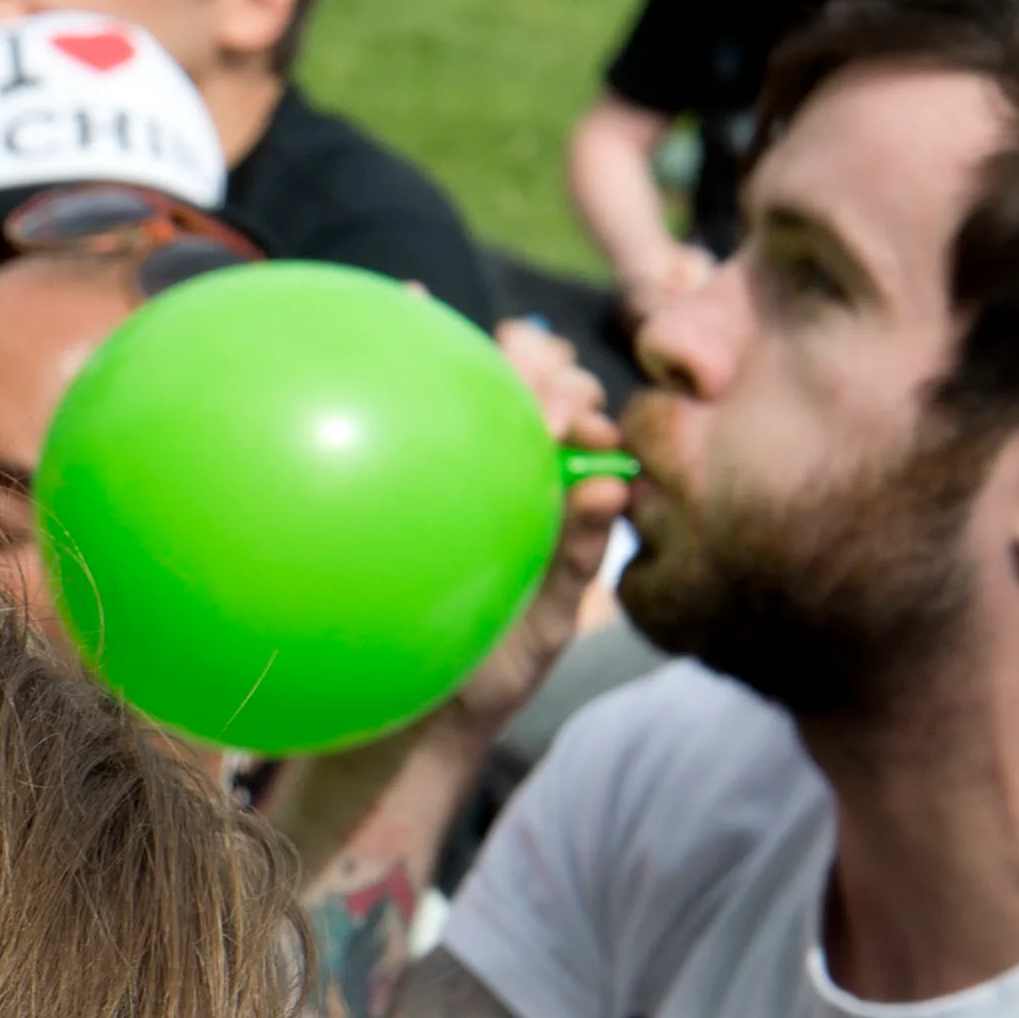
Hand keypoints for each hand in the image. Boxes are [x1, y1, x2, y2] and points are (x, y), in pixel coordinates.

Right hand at [434, 319, 626, 741]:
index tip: (574, 420)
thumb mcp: (545, 622)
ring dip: (498, 356)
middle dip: (547, 372)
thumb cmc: (484, 674)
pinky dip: (414, 340)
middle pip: (538, 390)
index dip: (582, 405)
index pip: (580, 427)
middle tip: (539, 387)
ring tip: (503, 344)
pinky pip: (411, 407)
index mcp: (556, 503)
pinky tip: (410, 296)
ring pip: (481, 388)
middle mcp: (511, 476)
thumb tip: (613, 480)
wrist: (408, 721)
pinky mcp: (405, 475)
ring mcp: (455, 473)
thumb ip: (578, 556)